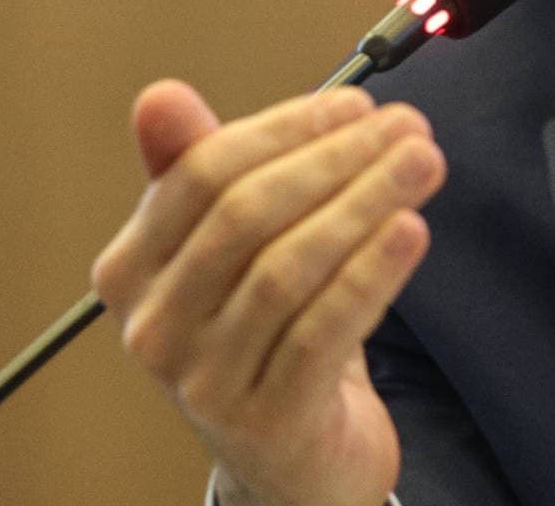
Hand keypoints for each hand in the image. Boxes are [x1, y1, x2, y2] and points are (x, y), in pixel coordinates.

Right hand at [91, 80, 442, 505]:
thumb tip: (160, 97)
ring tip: (422, 166)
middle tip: (408, 128)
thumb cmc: (266, 332)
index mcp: (132, 270)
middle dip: (336, 159)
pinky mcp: (265, 422)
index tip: (357, 105)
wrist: (293, 457)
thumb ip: (202, 167)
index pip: (201, 174)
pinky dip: (371, 274)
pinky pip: (321, 332)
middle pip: (246, 216)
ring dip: (365, 204)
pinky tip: (412, 232)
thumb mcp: (232, 248)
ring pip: (287, 270)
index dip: (285, 129)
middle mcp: (153, 329)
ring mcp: (204, 381)